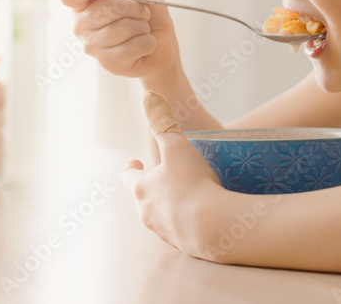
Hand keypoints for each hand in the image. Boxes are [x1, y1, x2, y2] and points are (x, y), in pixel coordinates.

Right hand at [59, 0, 179, 79]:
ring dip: (143, 26)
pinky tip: (144, 46)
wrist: (163, 43)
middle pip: (107, 7)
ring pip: (124, 27)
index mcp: (82, 5)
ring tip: (142, 30)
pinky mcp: (108, 63)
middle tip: (141, 14)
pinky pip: (135, 46)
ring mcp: (92, 47)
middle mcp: (81, 26)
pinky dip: (148, 42)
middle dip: (135, 7)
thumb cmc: (146, 14)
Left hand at [120, 131, 224, 259]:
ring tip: (185, 196)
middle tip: (164, 178)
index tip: (136, 163)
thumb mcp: (177, 146)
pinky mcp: (181, 243)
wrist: (212, 225)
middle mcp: (146, 211)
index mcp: (141, 188)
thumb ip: (163, 123)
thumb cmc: (192, 182)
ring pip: (159, 215)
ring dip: (167, 205)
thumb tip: (149, 97)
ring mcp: (162, 230)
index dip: (131, 168)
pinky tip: (200, 215)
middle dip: (151, 187)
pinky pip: (179, 230)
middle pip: (142, 198)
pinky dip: (184, 221)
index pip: (127, 177)